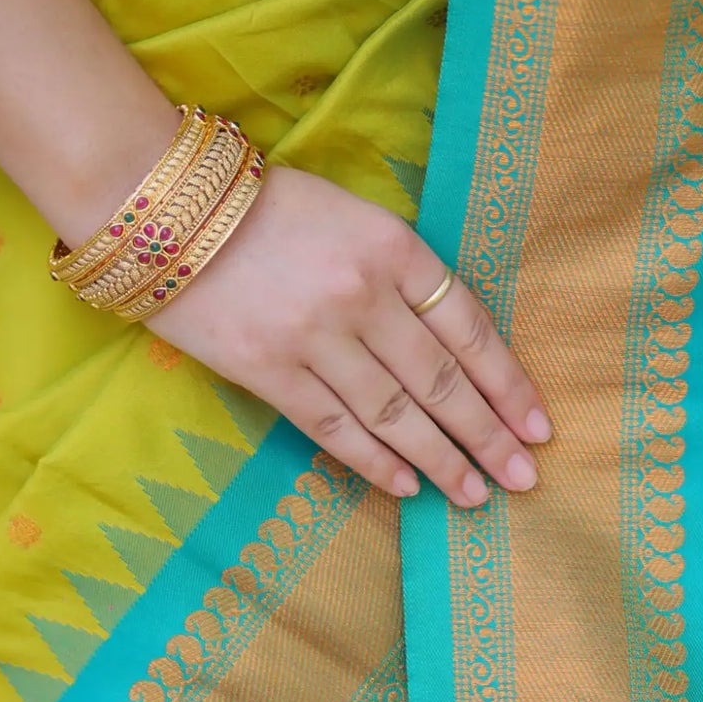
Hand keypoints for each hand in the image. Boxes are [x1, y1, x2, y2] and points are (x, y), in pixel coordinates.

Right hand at [158, 165, 548, 508]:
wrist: (165, 207)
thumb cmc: (267, 207)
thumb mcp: (353, 216)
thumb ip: (399, 273)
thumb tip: (449, 346)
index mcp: (393, 248)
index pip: (468, 328)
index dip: (508, 383)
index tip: (537, 426)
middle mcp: (363, 296)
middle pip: (441, 381)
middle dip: (489, 436)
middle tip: (524, 480)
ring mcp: (315, 338)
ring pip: (395, 414)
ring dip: (441, 460)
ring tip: (474, 494)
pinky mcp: (268, 370)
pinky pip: (334, 428)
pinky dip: (374, 462)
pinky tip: (407, 488)